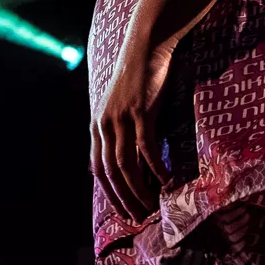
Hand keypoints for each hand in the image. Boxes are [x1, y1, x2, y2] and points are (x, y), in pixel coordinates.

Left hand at [91, 40, 172, 224]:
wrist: (146, 47)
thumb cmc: (139, 78)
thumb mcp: (122, 107)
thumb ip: (122, 132)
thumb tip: (134, 162)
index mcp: (97, 126)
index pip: (98, 169)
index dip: (110, 193)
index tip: (123, 211)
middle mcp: (104, 125)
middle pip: (112, 172)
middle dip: (125, 199)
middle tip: (140, 217)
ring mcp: (121, 119)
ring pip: (127, 165)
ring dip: (140, 190)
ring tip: (153, 206)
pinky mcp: (140, 112)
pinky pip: (147, 148)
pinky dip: (156, 168)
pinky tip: (167, 182)